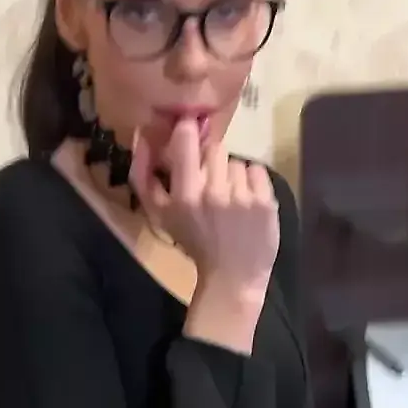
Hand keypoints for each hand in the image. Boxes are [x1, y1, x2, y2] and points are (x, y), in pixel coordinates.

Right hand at [128, 117, 278, 298]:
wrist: (232, 276)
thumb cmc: (194, 243)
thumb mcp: (161, 215)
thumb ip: (144, 177)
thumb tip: (142, 136)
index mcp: (185, 195)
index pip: (186, 139)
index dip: (189, 131)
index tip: (191, 133)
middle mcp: (213, 192)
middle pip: (215, 149)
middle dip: (212, 164)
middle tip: (212, 187)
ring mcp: (242, 196)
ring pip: (236, 161)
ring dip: (233, 177)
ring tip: (231, 201)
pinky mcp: (265, 201)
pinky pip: (257, 170)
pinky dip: (253, 183)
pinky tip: (247, 203)